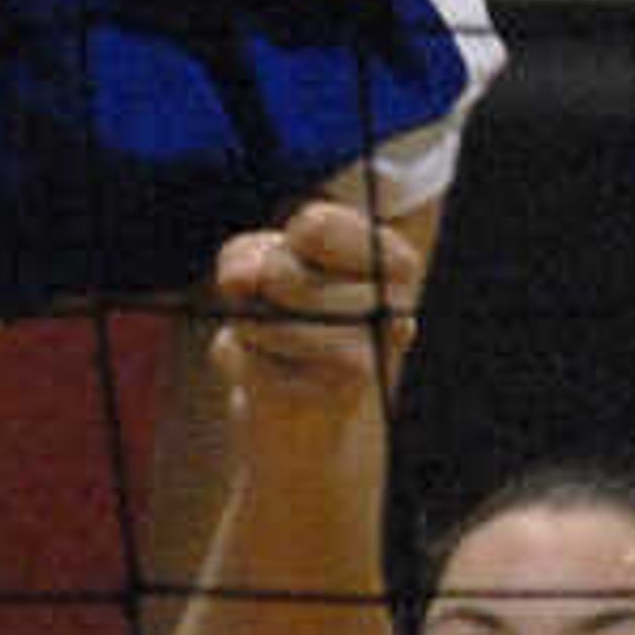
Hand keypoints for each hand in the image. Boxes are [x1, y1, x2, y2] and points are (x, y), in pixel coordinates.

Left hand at [196, 154, 434, 425]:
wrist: (301, 410)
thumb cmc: (286, 313)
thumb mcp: (262, 263)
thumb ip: (248, 255)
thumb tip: (243, 279)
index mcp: (394, 261)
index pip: (315, 225)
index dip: (281, 242)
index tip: (296, 258)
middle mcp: (395, 308)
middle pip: (281, 273)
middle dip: (258, 289)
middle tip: (278, 308)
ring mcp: (366, 357)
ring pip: (265, 319)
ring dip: (246, 327)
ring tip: (270, 340)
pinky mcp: (329, 401)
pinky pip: (251, 364)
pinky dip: (240, 362)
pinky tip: (267, 371)